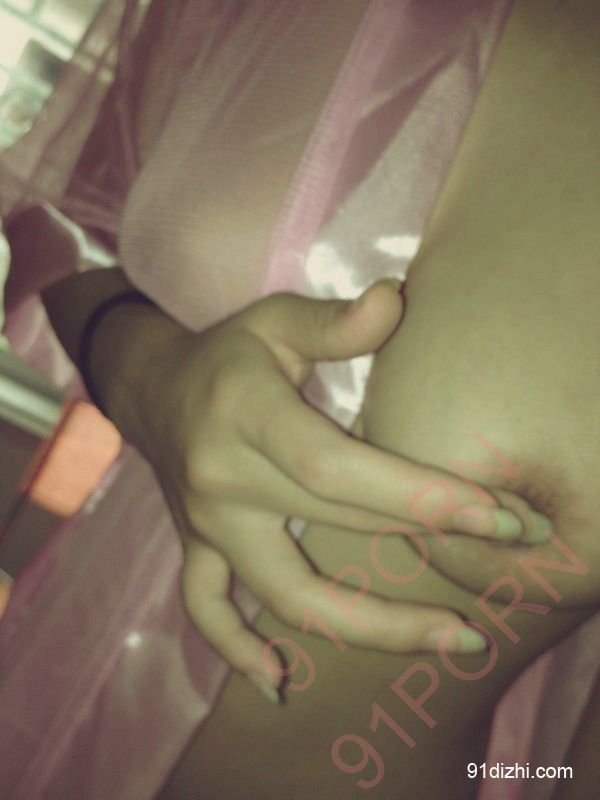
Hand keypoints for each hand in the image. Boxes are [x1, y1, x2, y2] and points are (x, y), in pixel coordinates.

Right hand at [131, 280, 548, 691]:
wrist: (154, 390)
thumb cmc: (229, 354)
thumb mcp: (275, 320)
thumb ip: (334, 321)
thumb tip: (398, 298)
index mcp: (246, 414)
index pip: (338, 469)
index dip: (418, 496)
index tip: (497, 515)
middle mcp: (223, 479)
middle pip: (332, 532)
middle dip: (428, 551)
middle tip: (509, 563)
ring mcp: (207, 525)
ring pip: (284, 594)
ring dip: (369, 628)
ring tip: (450, 641)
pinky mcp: (198, 550)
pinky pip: (208, 612)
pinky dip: (238, 651)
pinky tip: (282, 682)